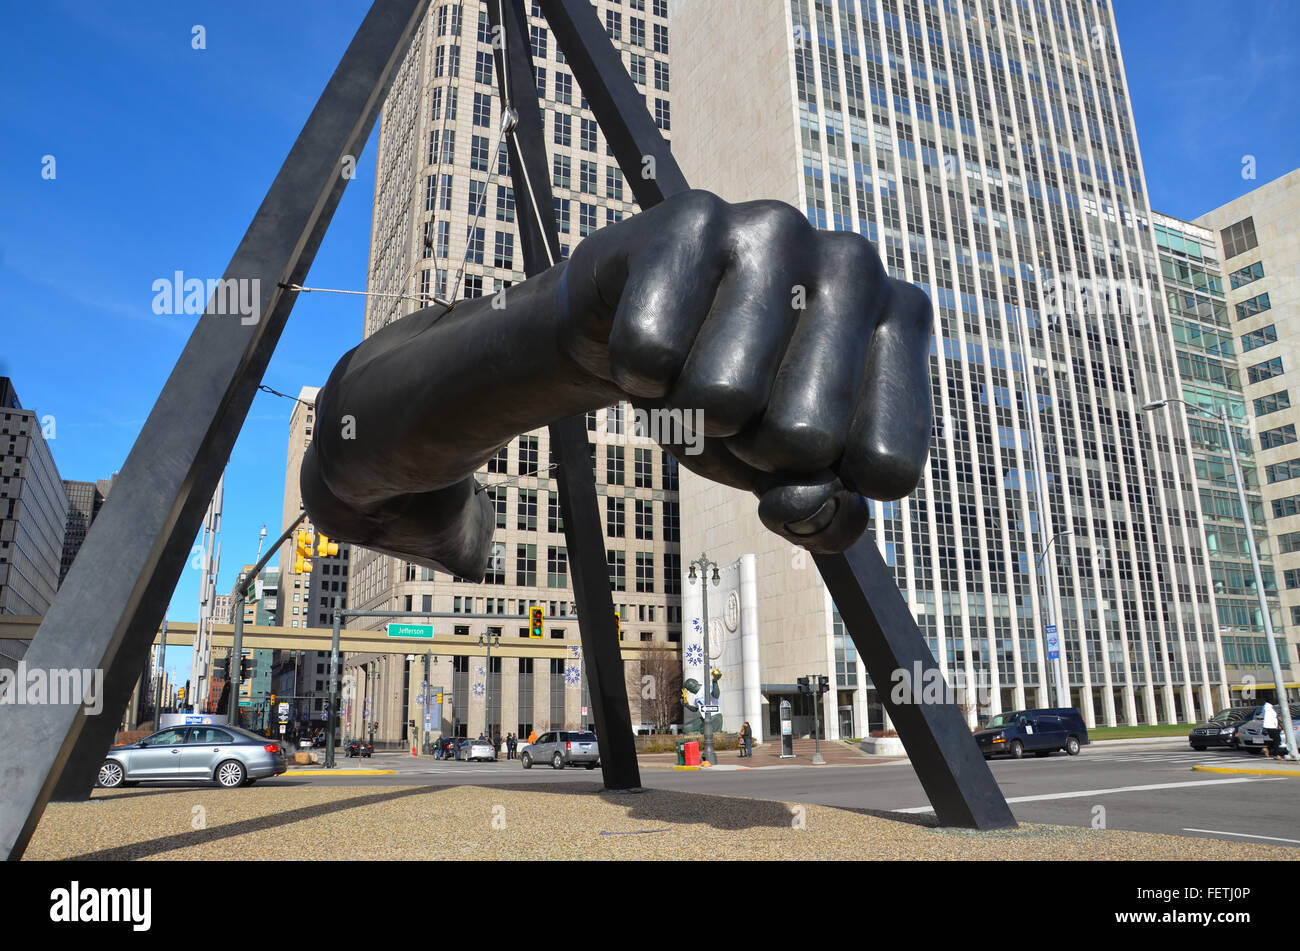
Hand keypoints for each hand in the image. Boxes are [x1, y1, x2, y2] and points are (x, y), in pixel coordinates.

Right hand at [557, 190, 932, 551]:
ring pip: (722, 399)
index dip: (820, 484)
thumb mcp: (780, 470)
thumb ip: (817, 516)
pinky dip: (636, 377)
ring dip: (687, 415)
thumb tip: (808, 506)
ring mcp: (777, 230)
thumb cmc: (728, 394)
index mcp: (903, 322)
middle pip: (804, 438)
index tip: (797, 446)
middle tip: (734, 404)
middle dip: (748, 448)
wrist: (633, 316)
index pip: (887, 468)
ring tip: (690, 371)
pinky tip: (651, 342)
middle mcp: (857, 264)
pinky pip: (651, 355)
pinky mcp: (694, 218)